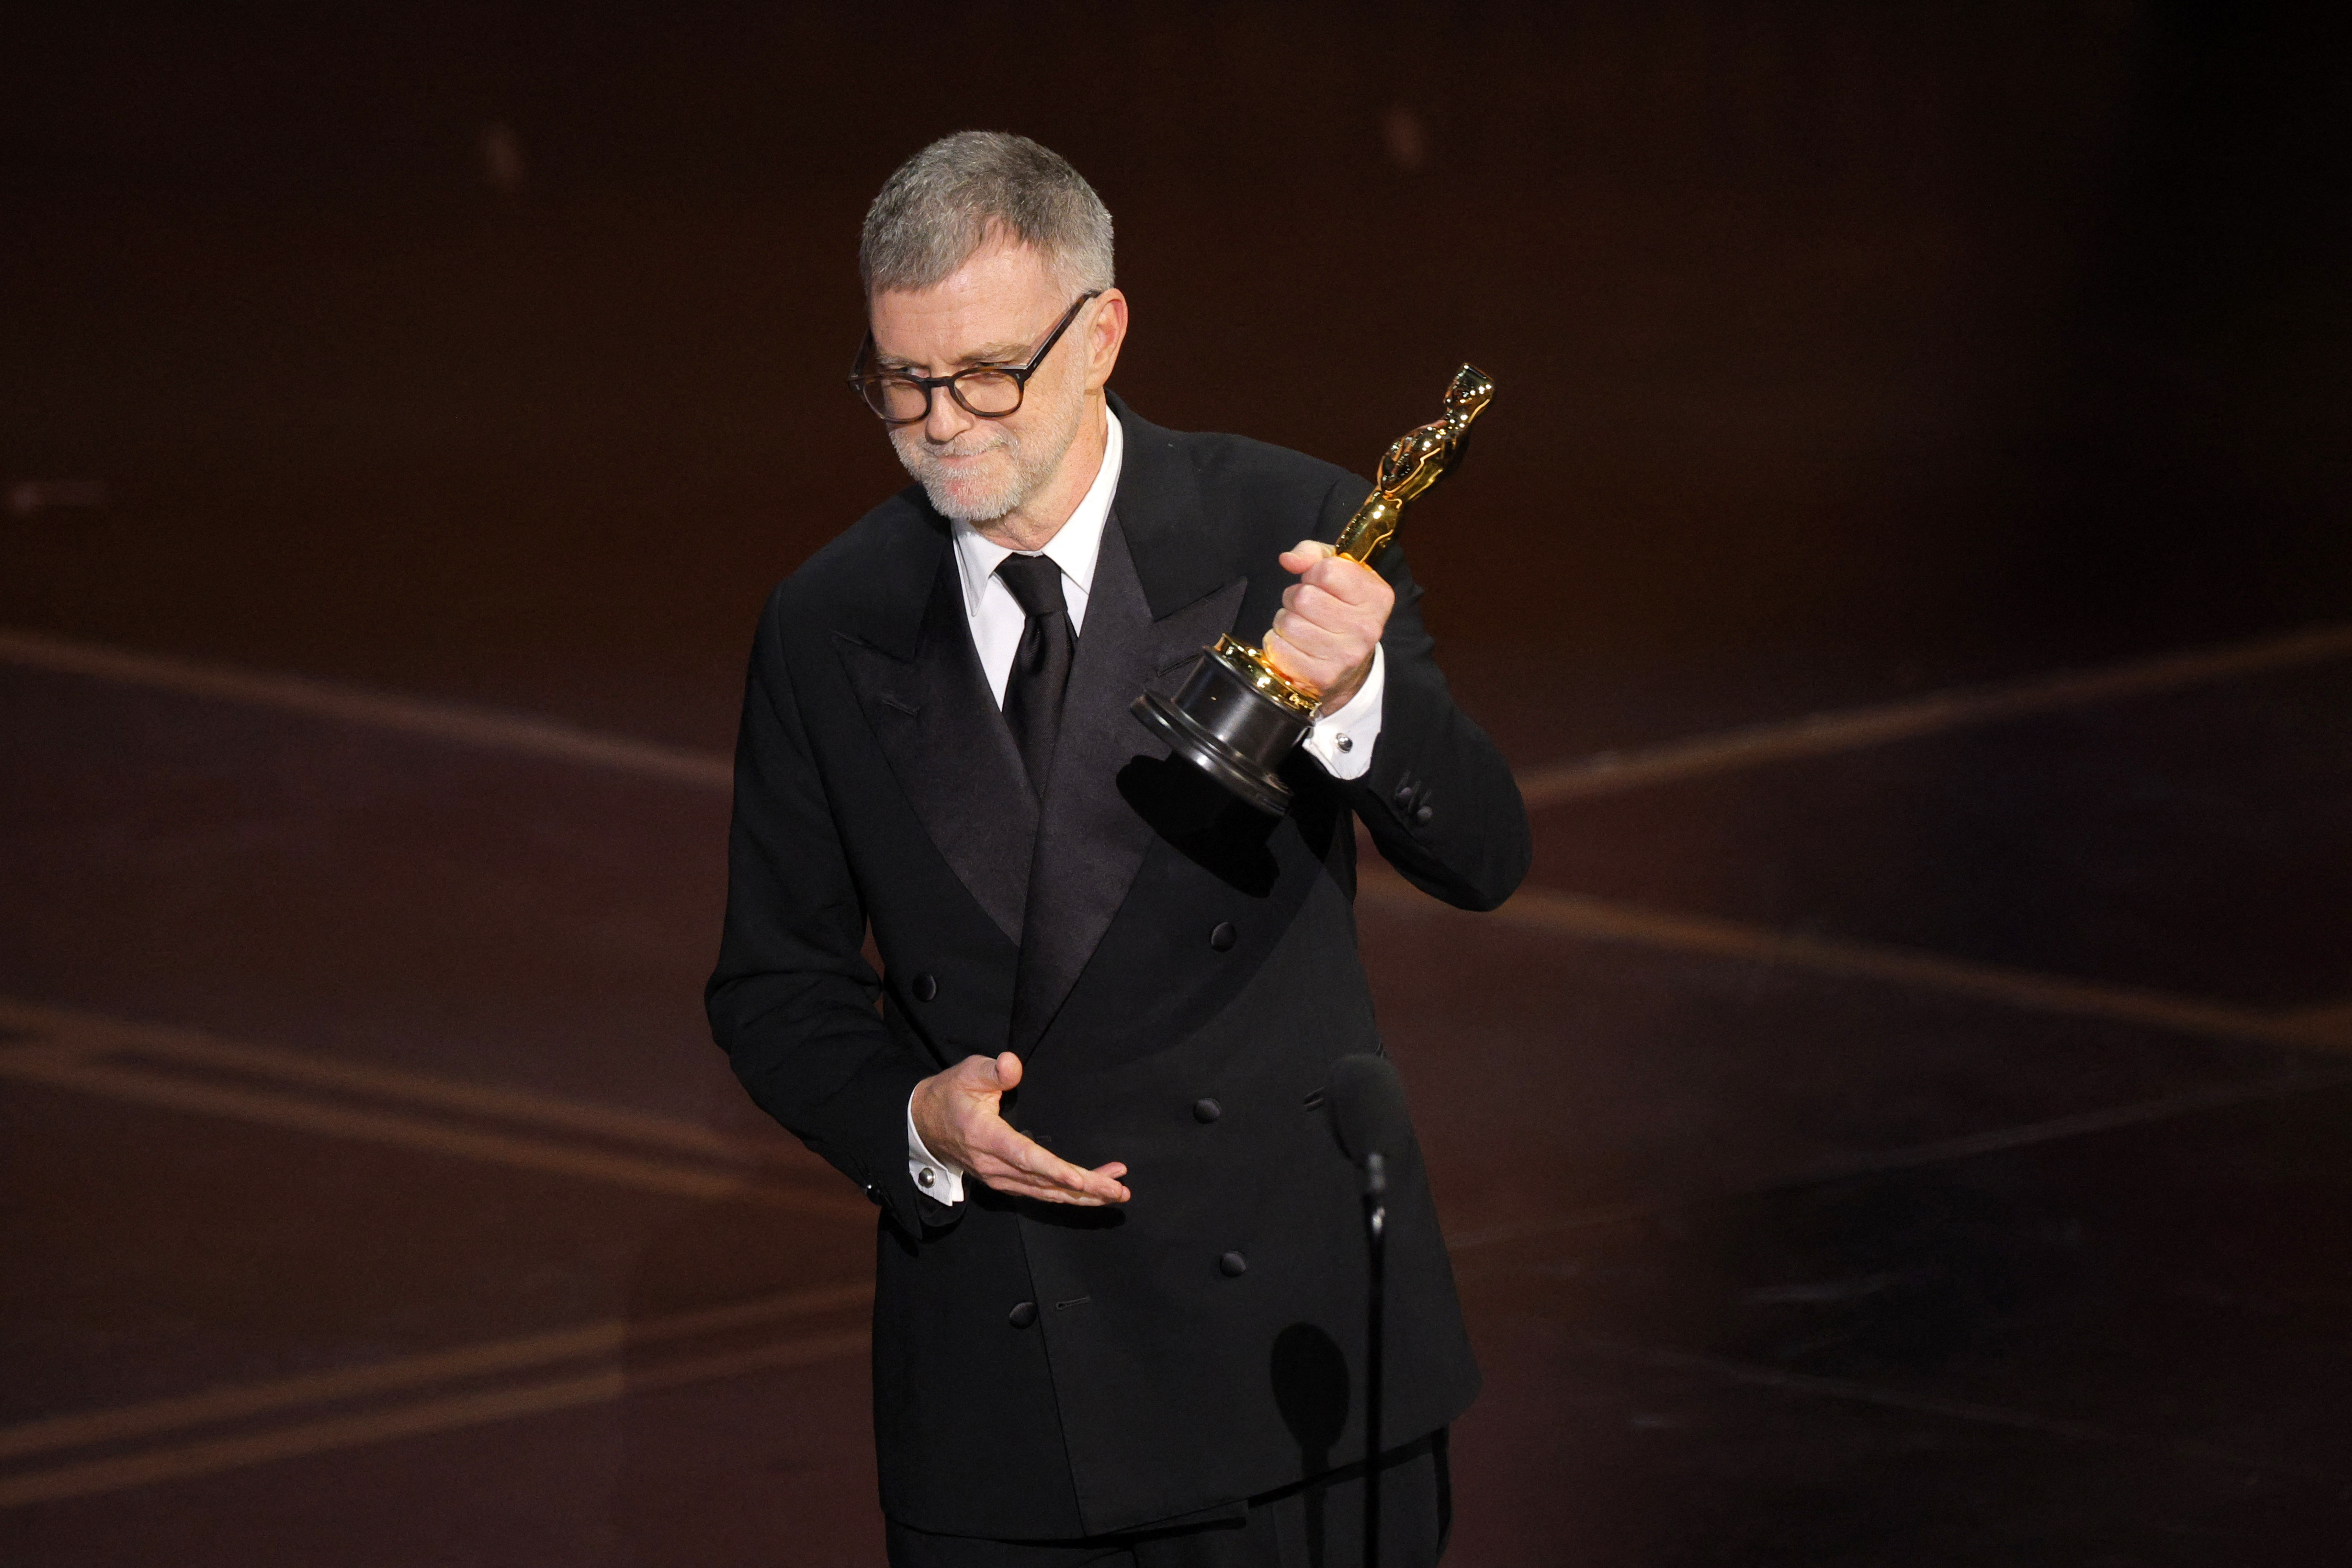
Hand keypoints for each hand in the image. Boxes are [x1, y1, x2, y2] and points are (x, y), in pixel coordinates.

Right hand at [909, 1052, 1130, 1205]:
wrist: (925, 1125)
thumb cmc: (951, 1094)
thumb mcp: (967, 1073)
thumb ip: (992, 1070)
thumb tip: (1012, 1064)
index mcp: (986, 1137)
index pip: (1024, 1156)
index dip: (1054, 1170)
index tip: (1081, 1179)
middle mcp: (994, 1165)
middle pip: (1044, 1182)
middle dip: (1084, 1188)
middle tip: (1119, 1190)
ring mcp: (999, 1179)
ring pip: (1045, 1193)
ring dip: (1083, 1195)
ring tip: (1117, 1191)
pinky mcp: (1005, 1183)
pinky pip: (1040, 1193)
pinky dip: (1068, 1195)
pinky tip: (1093, 1193)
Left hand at [1262, 540, 1393, 712]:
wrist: (1350, 667)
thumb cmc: (1339, 610)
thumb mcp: (1336, 573)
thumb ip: (1312, 554)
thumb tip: (1288, 560)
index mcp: (1376, 597)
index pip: (1327, 571)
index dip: (1313, 573)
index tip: (1318, 583)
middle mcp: (1366, 628)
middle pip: (1304, 597)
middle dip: (1295, 598)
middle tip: (1306, 608)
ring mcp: (1346, 655)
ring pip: (1288, 622)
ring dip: (1285, 621)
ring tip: (1301, 626)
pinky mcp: (1322, 676)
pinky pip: (1278, 648)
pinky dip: (1277, 643)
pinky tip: (1294, 645)